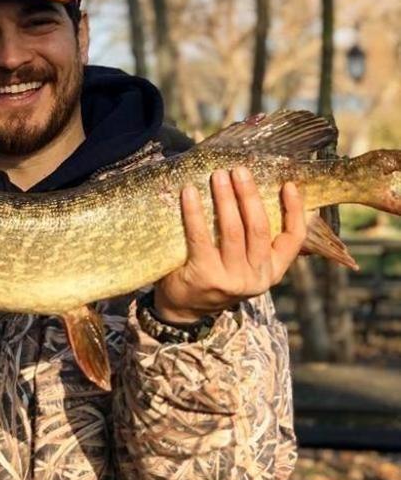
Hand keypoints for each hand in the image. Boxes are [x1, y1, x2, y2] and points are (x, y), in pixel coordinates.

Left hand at [153, 167, 305, 323]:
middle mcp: (257, 278)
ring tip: (218, 175)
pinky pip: (201, 237)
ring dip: (225, 198)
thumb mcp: (243, 263)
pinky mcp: (205, 277)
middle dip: (249, 195)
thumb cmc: (215, 274)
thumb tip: (254, 190)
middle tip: (239, 170)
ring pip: (232, 230)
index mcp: (272, 271)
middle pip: (259, 227)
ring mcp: (232, 280)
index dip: (295, 210)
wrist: (184, 309)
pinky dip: (194, 211)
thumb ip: (253, 239)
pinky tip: (189, 193)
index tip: (288, 184)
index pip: (294, 239)